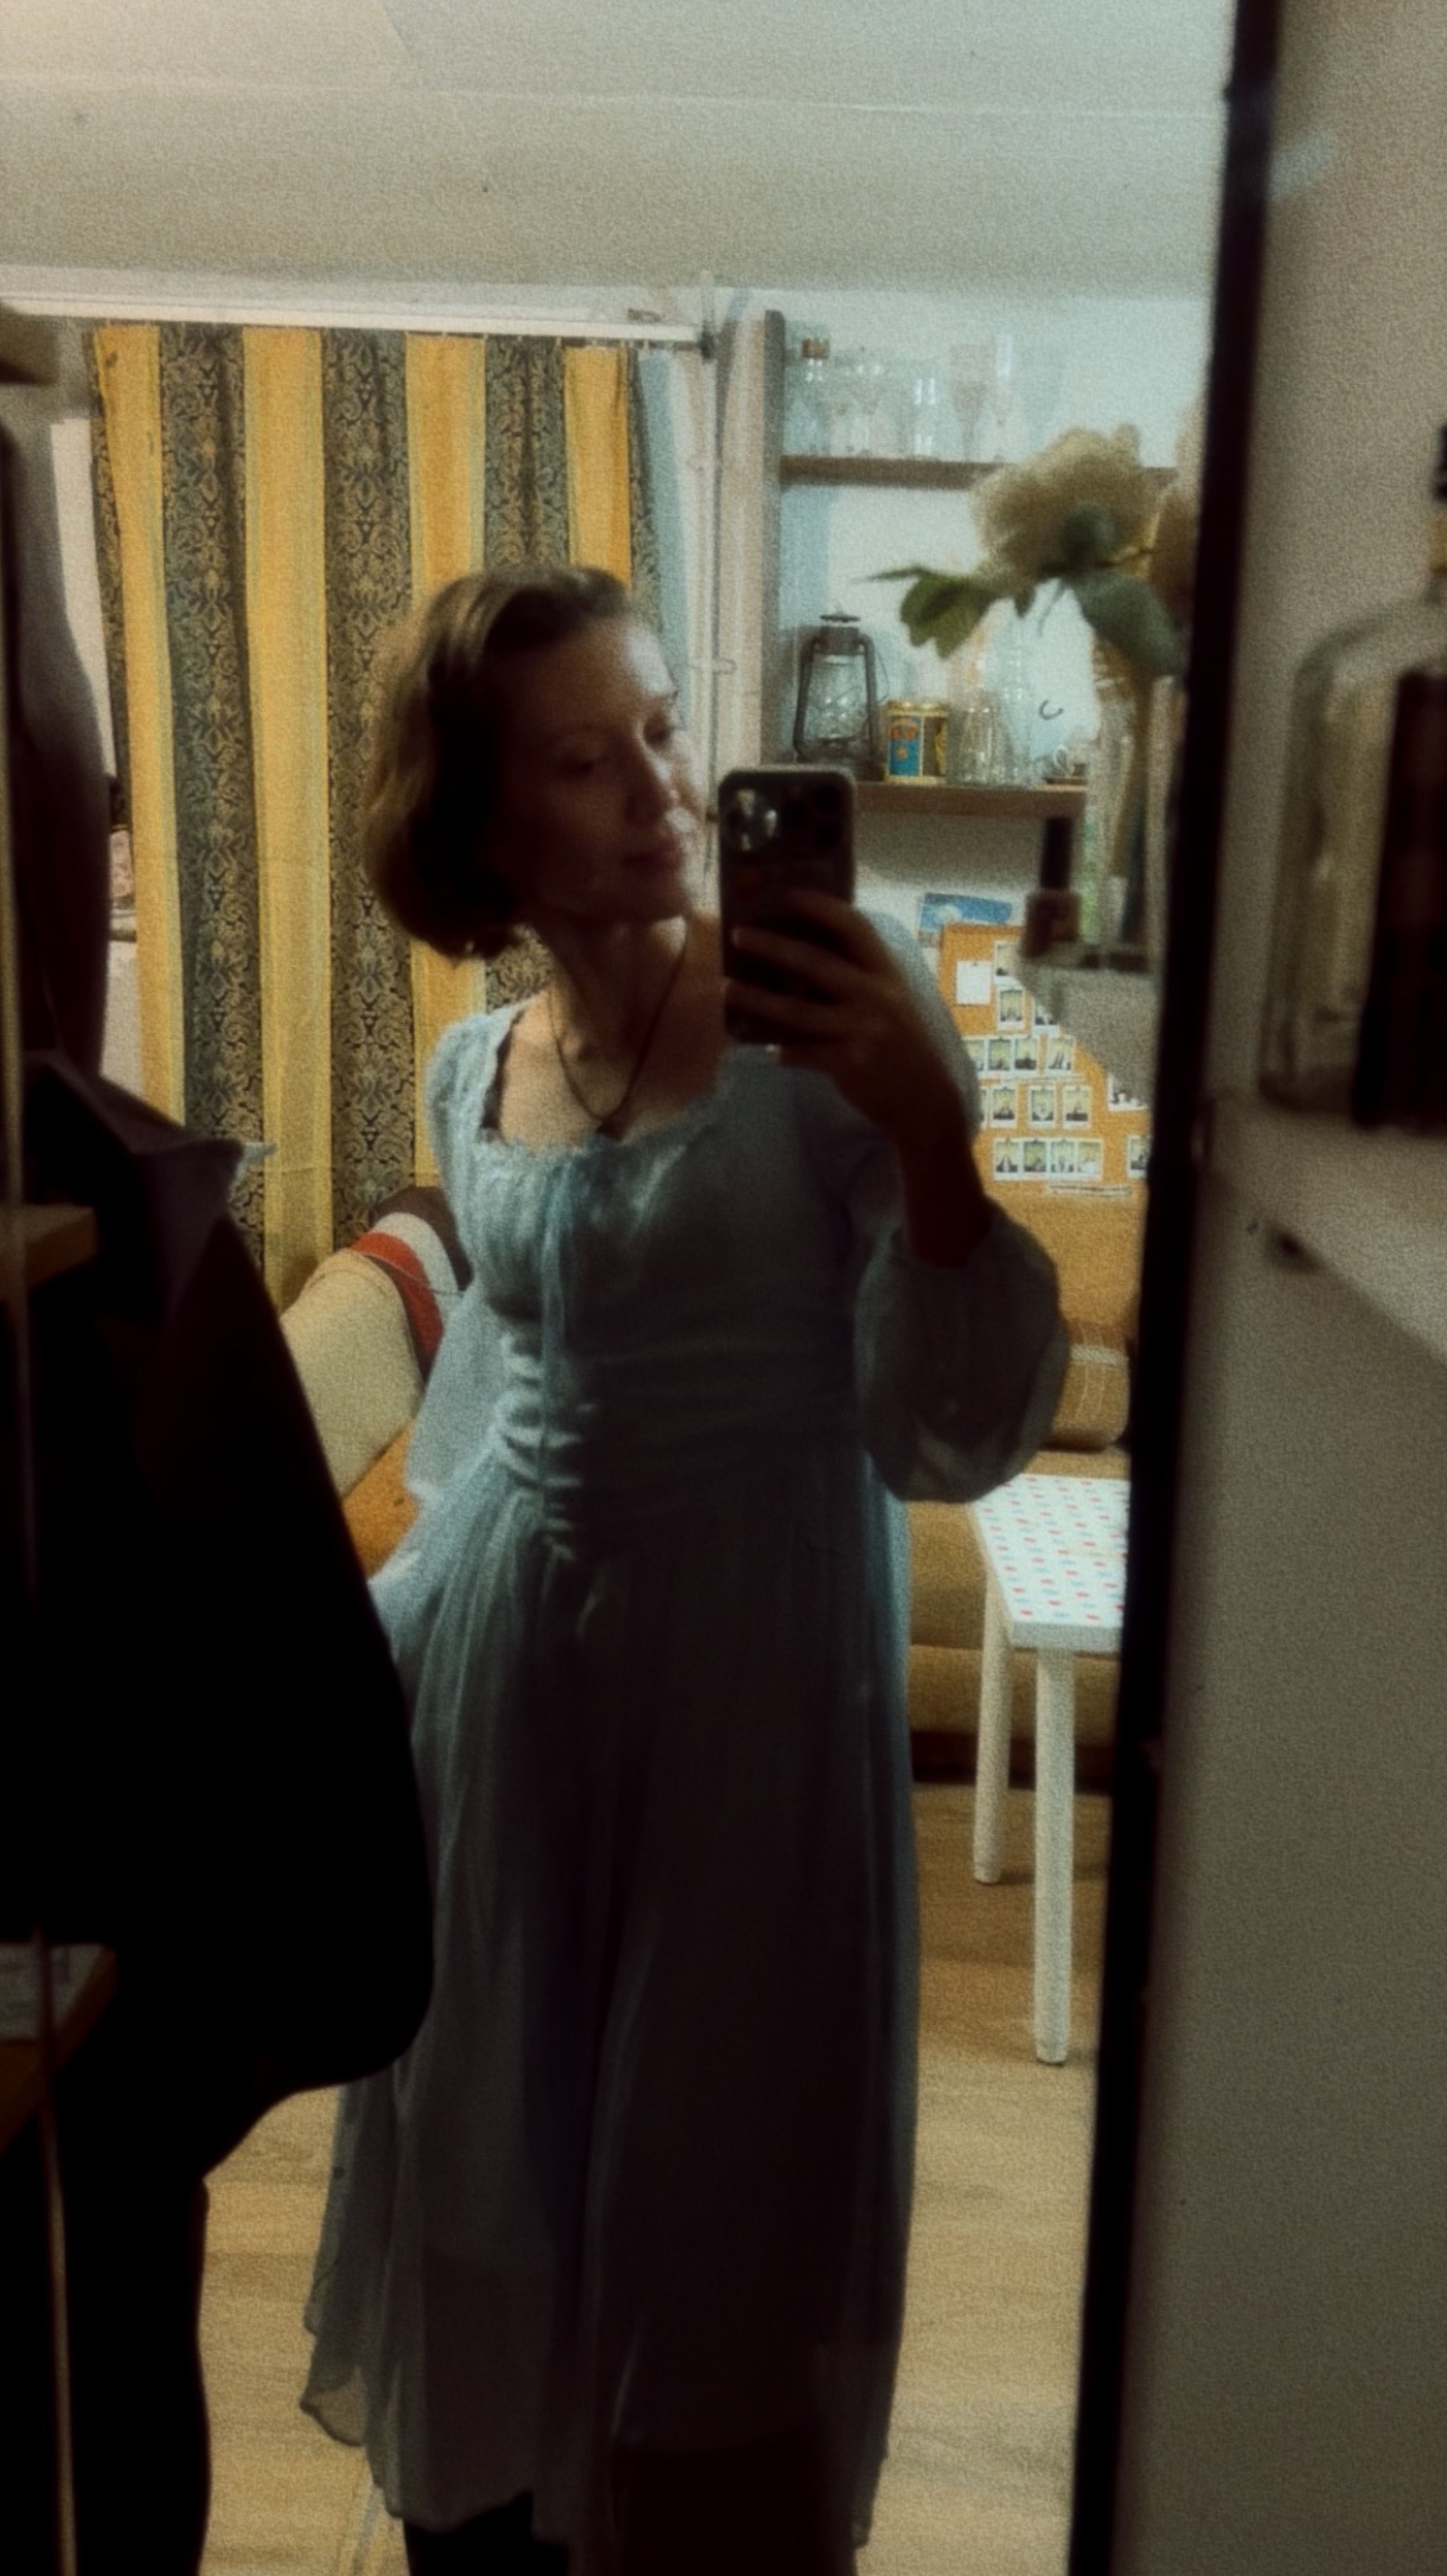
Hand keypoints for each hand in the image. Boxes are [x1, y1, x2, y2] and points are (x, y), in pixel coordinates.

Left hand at [723, 889, 963, 1147]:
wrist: (925, 1100)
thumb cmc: (902, 1045)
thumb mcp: (890, 1002)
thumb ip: (857, 980)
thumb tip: (799, 967)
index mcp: (886, 973)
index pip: (855, 928)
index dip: (821, 907)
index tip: (787, 894)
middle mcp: (875, 996)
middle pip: (816, 963)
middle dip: (773, 946)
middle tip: (738, 935)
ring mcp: (862, 1029)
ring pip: (798, 1010)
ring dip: (757, 998)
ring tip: (727, 988)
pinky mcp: (850, 1062)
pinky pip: (804, 1052)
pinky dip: (783, 1051)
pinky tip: (767, 1050)